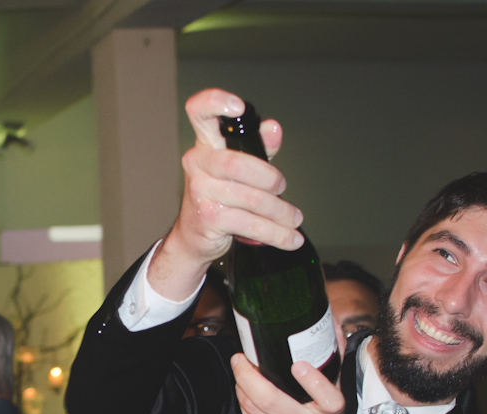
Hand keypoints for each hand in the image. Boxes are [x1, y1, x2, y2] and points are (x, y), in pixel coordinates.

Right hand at [152, 89, 303, 299]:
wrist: (193, 236)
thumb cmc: (218, 196)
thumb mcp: (238, 168)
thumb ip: (258, 147)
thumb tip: (273, 128)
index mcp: (206, 144)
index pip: (199, 112)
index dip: (216, 102)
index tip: (238, 107)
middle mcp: (197, 163)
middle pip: (238, 164)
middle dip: (270, 179)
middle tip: (281, 189)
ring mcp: (200, 191)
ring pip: (251, 199)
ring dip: (280, 212)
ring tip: (293, 219)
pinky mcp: (208, 218)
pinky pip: (250, 224)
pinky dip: (276, 233)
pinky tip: (290, 238)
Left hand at [231, 354, 344, 413]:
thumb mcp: (338, 396)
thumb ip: (335, 361)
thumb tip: (329, 326)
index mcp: (330, 413)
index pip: (326, 396)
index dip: (312, 380)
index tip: (299, 365)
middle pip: (271, 400)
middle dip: (248, 375)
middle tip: (241, 359)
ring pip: (253, 408)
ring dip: (241, 385)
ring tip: (240, 369)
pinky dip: (242, 401)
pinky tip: (243, 390)